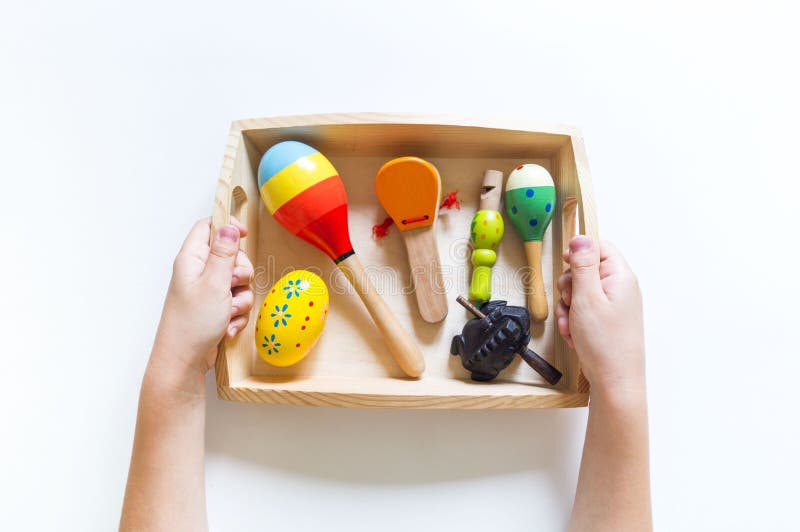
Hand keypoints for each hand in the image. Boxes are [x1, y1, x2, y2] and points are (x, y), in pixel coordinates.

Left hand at [151, 218, 254, 386]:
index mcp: (192, 259)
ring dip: (240, 298)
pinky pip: (237, 302)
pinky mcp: (215, 308)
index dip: (227, 226)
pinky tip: (226, 326)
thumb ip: (224, 253)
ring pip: (238, 282)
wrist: (184, 362)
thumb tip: (228, 226)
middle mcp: (198, 272)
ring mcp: (207, 291)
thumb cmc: (191, 324)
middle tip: (232, 285)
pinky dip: (236, 314)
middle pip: (231, 255)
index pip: (208, 227)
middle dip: (241, 272)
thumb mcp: (214, 284)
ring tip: (227, 312)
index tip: (243, 235)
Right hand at [555, 236, 644, 396]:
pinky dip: (573, 321)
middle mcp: (619, 288)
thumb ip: (582, 265)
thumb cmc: (605, 343)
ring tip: (571, 325)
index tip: (567, 268)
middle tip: (570, 303)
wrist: (615, 381)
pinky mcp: (606, 320)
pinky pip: (583, 311)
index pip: (599, 247)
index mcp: (620, 276)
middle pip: (585, 270)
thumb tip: (580, 238)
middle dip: (569, 287)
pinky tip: (574, 335)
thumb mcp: (587, 298)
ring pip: (580, 292)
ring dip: (568, 307)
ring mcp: (613, 305)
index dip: (579, 254)